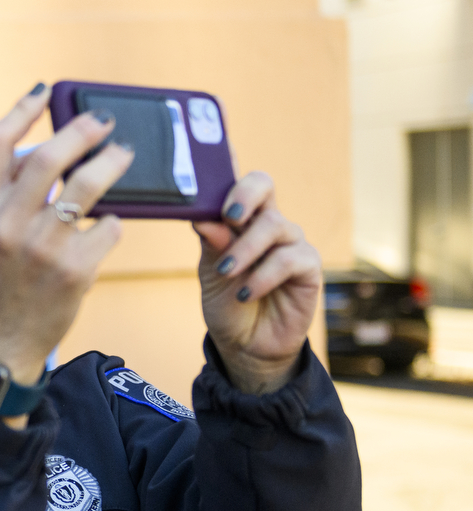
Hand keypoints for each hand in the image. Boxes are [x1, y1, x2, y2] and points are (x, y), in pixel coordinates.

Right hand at [0, 84, 133, 401]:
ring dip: (113, 164)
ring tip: (125, 156)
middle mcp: (6, 224)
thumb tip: (47, 149)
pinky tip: (109, 227)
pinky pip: (108, 228)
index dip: (23, 109)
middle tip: (104, 123)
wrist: (1, 343)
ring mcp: (41, 248)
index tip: (45, 90)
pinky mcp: (74, 270)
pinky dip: (113, 223)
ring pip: (87, 186)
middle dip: (82, 131)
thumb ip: (7, 193)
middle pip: (48, 156)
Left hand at [192, 173, 320, 393]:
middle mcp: (267, 224)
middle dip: (243, 196)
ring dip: (246, 250)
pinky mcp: (308, 267)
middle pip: (264, 186)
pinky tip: (248, 293)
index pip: (239, 183)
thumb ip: (212, 245)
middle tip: (227, 217)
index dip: (229, 168)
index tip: (213, 165)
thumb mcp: (210, 273)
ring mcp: (290, 243)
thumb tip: (202, 219)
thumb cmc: (227, 303)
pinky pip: (290, 259)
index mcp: (241, 219)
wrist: (246, 345)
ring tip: (226, 272)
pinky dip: (264, 275)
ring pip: (274, 226)